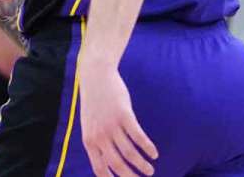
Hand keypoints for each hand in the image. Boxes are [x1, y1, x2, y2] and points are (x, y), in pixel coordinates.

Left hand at [78, 59, 157, 176]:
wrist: (95, 77)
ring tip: (150, 170)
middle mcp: (99, 136)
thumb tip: (107, 161)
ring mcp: (112, 126)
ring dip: (142, 164)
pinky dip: (147, 147)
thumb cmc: (94, 103)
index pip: (100, 169)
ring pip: (130, 153)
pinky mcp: (124, 115)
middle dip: (131, 176)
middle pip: (117, 164)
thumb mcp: (89, 124)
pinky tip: (154, 153)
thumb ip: (96, 142)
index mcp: (89, 141)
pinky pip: (138, 137)